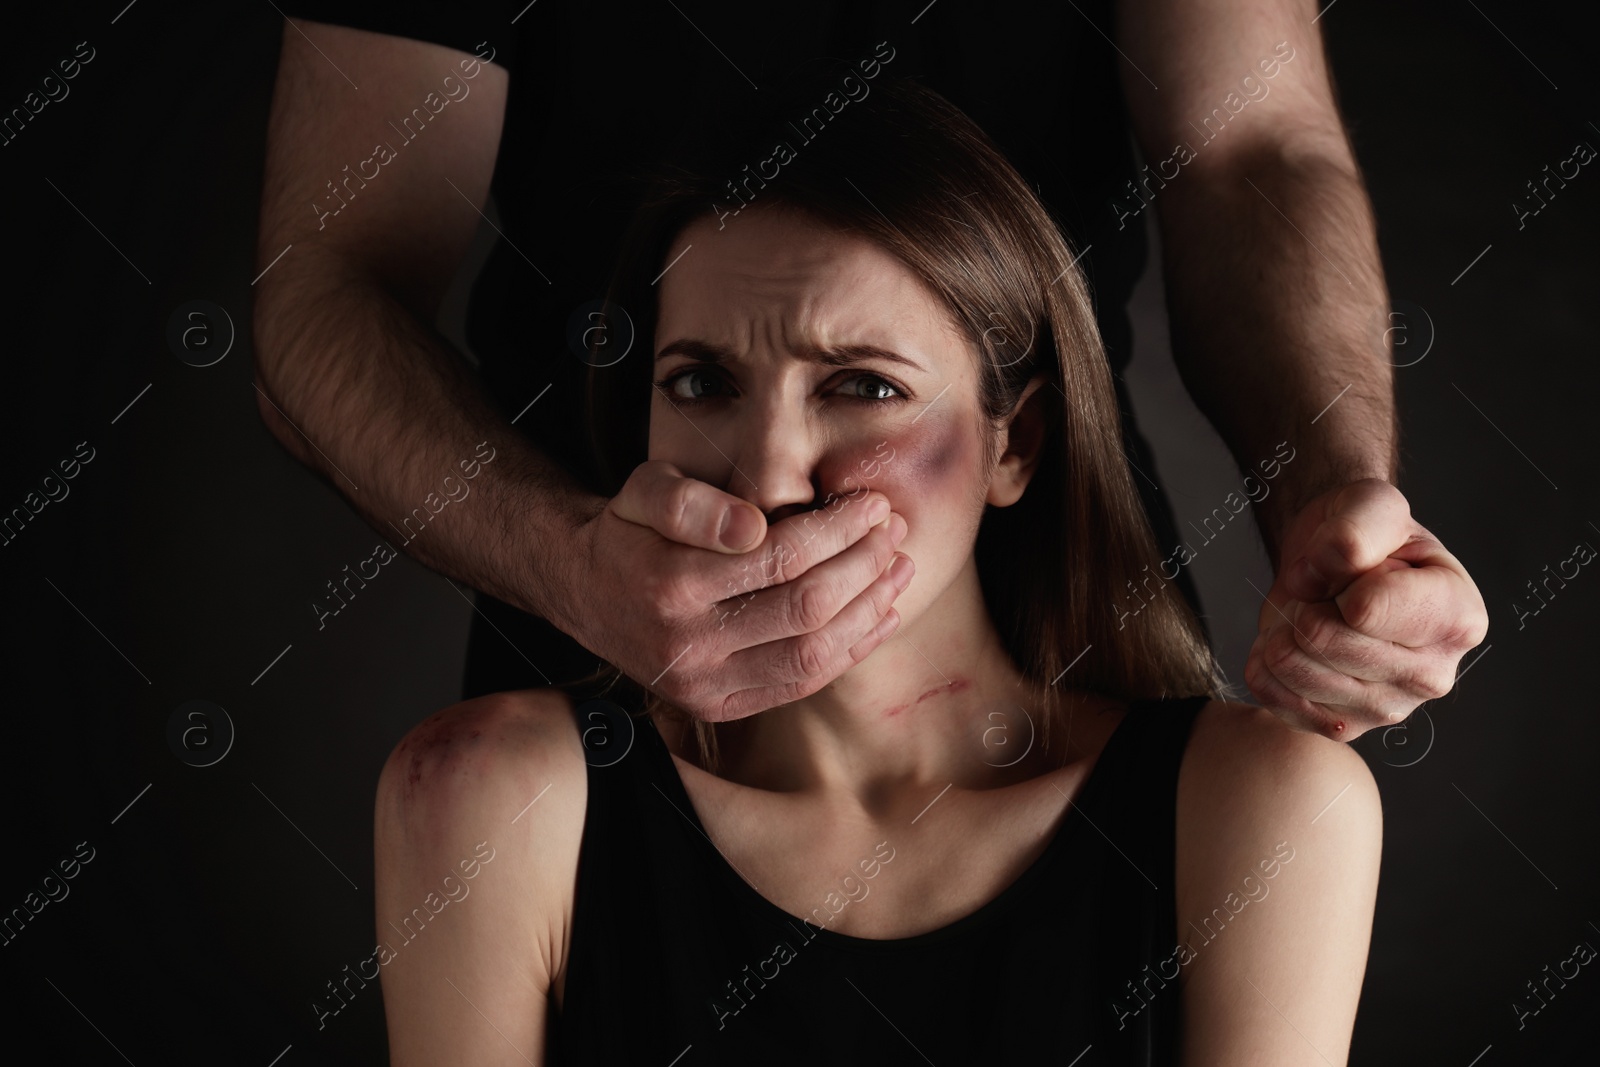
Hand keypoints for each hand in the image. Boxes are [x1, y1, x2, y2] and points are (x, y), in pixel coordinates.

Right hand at [556, 461, 914, 720]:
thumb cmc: (628, 531)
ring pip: (812, 655)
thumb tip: (754, 526)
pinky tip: (879, 617)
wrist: (584, 590)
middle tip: (894, 532)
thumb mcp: (646, 492)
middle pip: (806, 607)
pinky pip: (800, 685)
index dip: (839, 529)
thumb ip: (694, 504)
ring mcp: (704, 683)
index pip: (782, 557)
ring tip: (899, 570)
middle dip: (864, 565)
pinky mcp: (717, 706)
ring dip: (868, 611)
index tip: (872, 504)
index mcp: (673, 584)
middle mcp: (688, 643)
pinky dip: (849, 652)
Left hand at [1243, 479, 1487, 740]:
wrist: (1337, 566)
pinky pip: (1275, 699)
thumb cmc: (1366, 536)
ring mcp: (1389, 708)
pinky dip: (1265, 663)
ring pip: (1295, 670)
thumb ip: (1357, 528)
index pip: (1365, 608)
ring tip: (1305, 613)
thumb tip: (1324, 573)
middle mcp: (1433, 674)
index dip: (1336, 575)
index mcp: (1458, 617)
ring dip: (1281, 630)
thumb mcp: (1372, 505)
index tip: (1347, 565)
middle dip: (1305, 602)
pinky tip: (1286, 642)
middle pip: (1323, 640)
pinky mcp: (1345, 726)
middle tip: (1321, 592)